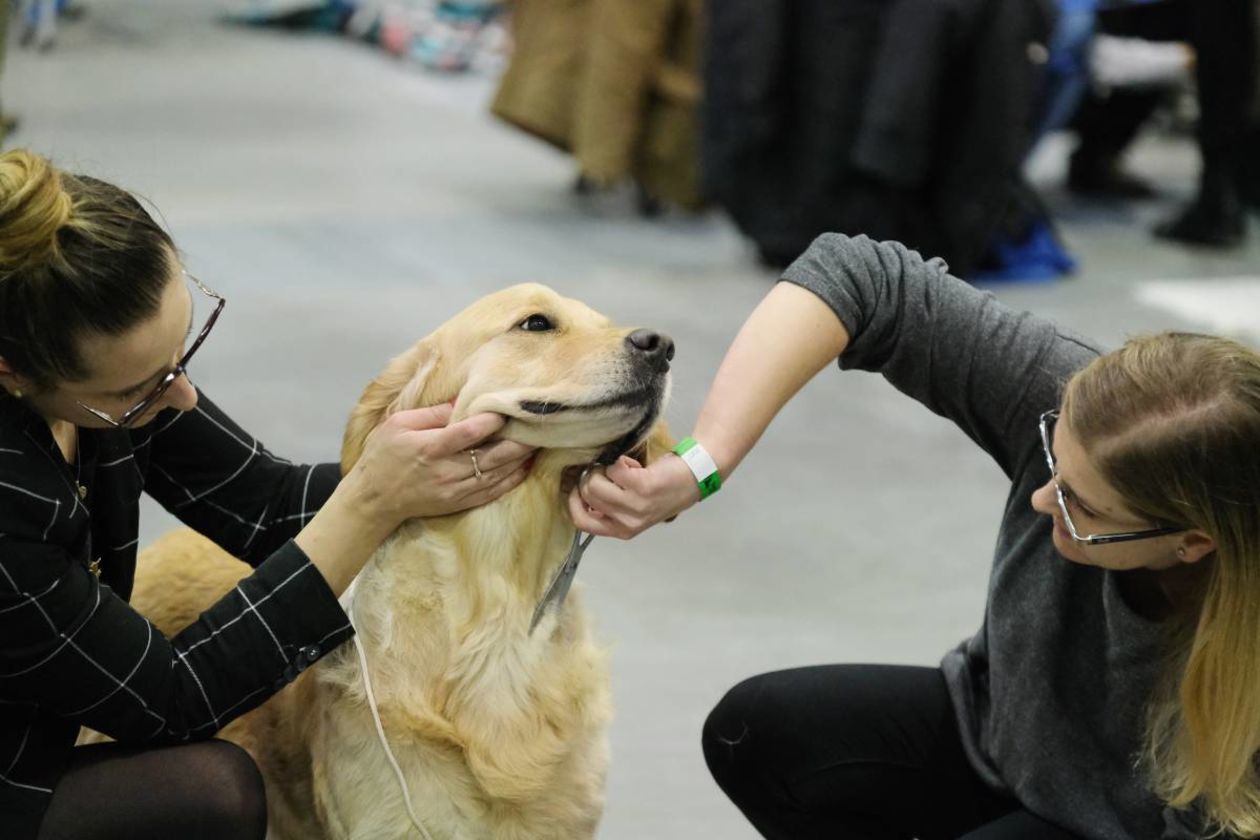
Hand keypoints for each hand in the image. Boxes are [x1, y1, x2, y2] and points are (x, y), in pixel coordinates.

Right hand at [344, 403, 535, 527]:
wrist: (373, 499)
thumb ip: (430, 414)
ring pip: (495, 475)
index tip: (505, 410)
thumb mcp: (398, 425)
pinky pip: (491, 493)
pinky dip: (510, 480)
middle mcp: (445, 471)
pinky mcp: (458, 503)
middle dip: (516, 442)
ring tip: (537, 443)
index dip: (489, 423)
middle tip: (536, 426)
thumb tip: (459, 401)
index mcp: (429, 448)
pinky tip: (524, 467)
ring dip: (518, 460)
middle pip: (490, 457)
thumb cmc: (383, 456)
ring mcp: (454, 490)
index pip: (466, 434)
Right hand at [566, 453, 700, 538]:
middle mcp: (627, 522)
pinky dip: (620, 461)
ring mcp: (634, 505)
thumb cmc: (662, 492)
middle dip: (592, 477)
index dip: (573, 502)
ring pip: (595, 481)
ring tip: (623, 470)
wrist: (693, 478)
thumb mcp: (634, 510)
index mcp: (622, 530)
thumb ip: (610, 508)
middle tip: (609, 473)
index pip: (582, 522)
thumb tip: (581, 493)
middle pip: (587, 495)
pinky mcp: (641, 486)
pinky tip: (634, 465)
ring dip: (605, 468)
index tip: (578, 487)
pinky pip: (613, 468)